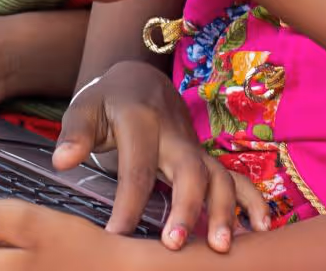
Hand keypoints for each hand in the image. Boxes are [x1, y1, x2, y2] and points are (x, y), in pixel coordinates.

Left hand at [58, 61, 269, 250]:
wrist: (140, 78)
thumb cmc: (108, 99)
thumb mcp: (85, 107)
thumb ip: (74, 133)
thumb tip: (63, 161)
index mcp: (142, 120)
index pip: (137, 166)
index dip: (129, 203)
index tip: (117, 235)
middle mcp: (174, 134)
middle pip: (188, 170)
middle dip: (185, 207)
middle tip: (174, 246)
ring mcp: (193, 146)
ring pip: (217, 174)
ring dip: (224, 208)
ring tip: (221, 246)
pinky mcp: (203, 158)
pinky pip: (233, 176)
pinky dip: (251, 199)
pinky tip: (262, 227)